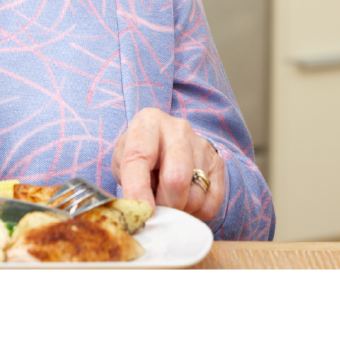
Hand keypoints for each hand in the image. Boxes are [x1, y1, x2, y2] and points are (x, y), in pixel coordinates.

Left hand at [111, 108, 224, 223]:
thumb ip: (128, 185)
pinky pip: (211, 202)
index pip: (139, 157)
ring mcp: (201, 145)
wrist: (164, 144)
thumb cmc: (140, 156)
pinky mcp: (217, 162)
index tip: (141, 214)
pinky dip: (197, 213)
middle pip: (176, 178)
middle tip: (156, 216)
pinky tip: (185, 204)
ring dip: (180, 211)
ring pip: (195, 195)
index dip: (138, 190)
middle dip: (165, 206)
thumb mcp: (122, 163)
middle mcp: (178, 130)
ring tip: (168, 204)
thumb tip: (139, 215)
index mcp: (148, 123)